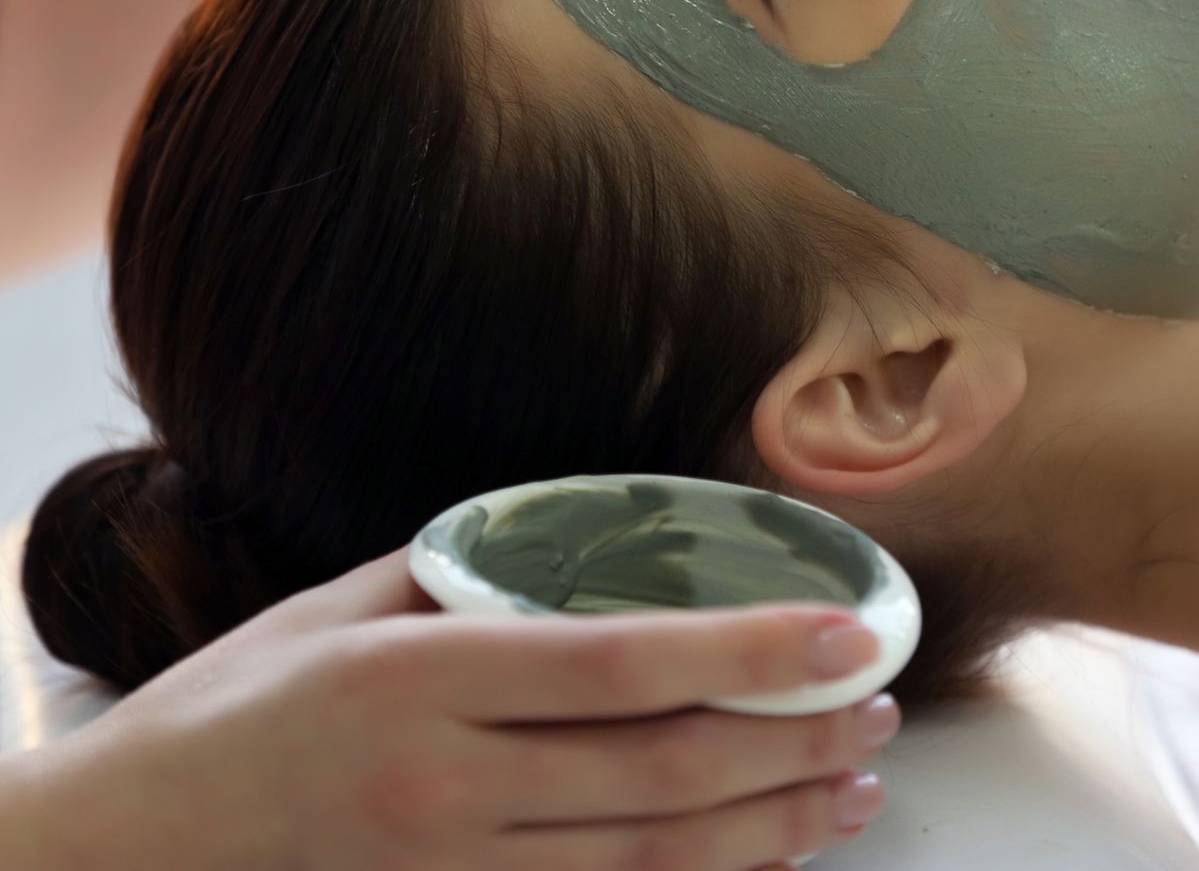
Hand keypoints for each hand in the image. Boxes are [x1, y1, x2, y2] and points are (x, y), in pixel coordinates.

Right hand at [26, 550, 898, 870]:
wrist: (127, 852)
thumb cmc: (237, 708)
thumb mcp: (342, 607)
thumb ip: (471, 580)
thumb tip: (588, 552)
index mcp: (424, 681)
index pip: (627, 666)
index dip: (753, 653)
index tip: (846, 634)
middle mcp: (450, 786)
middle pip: (664, 773)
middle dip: (794, 743)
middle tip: (877, 708)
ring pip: (654, 857)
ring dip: (774, 824)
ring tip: (856, 783)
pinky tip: (766, 857)